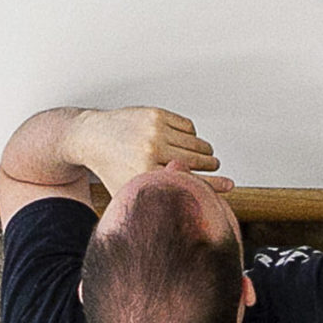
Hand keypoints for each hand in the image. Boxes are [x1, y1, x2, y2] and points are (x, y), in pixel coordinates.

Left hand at [71, 106, 230, 196]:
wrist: (92, 137)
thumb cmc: (112, 168)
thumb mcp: (134, 191)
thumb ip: (161, 199)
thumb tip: (196, 207)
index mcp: (145, 174)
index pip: (190, 181)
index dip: (215, 185)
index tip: (229, 185)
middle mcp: (151, 151)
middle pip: (199, 160)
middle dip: (211, 165)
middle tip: (213, 166)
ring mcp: (154, 130)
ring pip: (196, 142)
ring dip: (204, 149)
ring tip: (203, 155)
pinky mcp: (156, 114)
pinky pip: (188, 126)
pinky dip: (191, 134)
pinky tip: (185, 140)